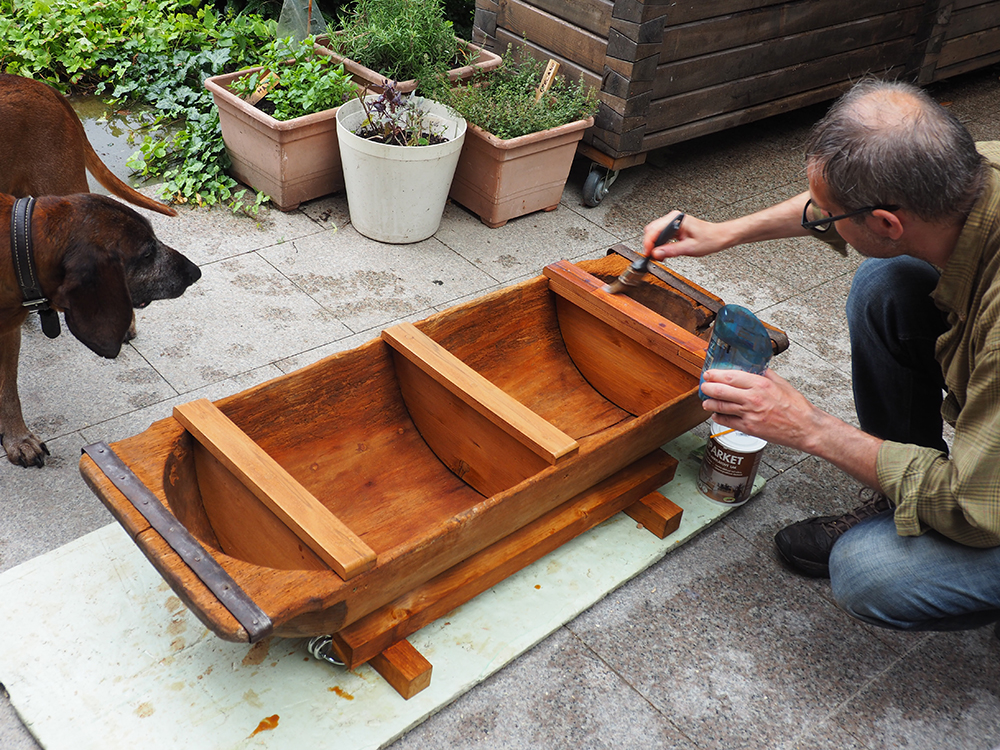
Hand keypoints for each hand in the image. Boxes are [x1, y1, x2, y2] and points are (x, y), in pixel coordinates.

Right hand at [642, 212, 732, 259]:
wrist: (718, 236)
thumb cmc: (709, 239)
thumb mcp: (689, 248)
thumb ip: (671, 251)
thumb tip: (656, 253)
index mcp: (677, 220)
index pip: (654, 230)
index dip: (648, 244)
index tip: (648, 254)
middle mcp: (673, 218)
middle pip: (651, 230)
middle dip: (649, 244)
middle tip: (653, 257)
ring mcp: (673, 222)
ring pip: (654, 232)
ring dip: (654, 245)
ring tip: (659, 256)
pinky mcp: (673, 227)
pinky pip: (660, 234)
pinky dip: (658, 244)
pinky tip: (662, 251)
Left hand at [699, 368, 821, 452]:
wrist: (804, 428)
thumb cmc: (796, 406)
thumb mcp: (781, 383)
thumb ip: (765, 374)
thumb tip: (754, 366)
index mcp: (760, 385)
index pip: (731, 377)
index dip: (715, 375)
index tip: (709, 374)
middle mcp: (752, 399)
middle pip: (721, 391)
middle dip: (707, 388)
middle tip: (703, 386)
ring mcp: (749, 414)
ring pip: (721, 406)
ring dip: (709, 403)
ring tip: (705, 401)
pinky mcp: (749, 428)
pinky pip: (727, 422)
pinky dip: (718, 417)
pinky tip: (716, 414)